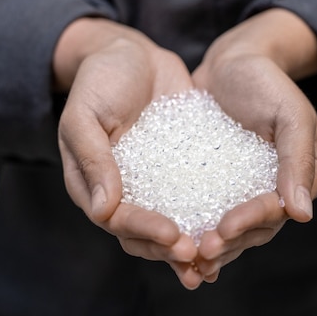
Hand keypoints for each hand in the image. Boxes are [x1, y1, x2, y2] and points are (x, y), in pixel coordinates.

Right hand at [55, 18, 201, 288]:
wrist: (130, 54)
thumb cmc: (99, 80)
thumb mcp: (85, 115)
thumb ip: (93, 160)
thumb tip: (102, 211)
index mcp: (93, 185)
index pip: (116, 220)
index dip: (144, 230)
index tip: (173, 235)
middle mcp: (122, 192)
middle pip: (143, 234)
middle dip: (170, 248)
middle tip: (199, 254)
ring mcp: (152, 184)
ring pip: (169, 225)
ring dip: (190, 245)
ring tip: (216, 261)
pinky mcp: (178, 171)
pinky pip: (191, 199)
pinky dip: (207, 218)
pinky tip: (231, 229)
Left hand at [192, 9, 316, 281]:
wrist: (232, 62)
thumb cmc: (266, 81)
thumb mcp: (290, 114)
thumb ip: (296, 161)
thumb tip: (302, 215)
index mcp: (299, 179)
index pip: (273, 212)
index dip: (248, 224)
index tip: (221, 231)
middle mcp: (272, 190)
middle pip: (252, 229)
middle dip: (226, 243)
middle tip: (198, 253)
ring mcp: (242, 189)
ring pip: (228, 228)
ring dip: (209, 245)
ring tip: (185, 259)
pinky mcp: (215, 183)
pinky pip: (205, 209)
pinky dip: (192, 226)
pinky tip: (171, 239)